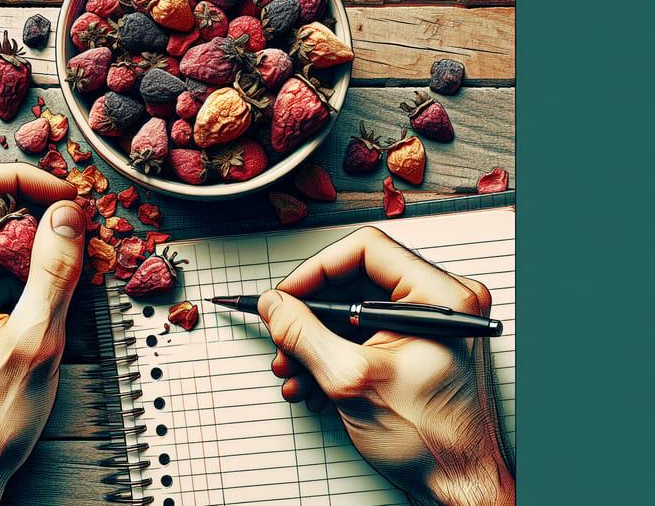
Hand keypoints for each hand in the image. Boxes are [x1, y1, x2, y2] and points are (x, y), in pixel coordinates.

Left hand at [0, 163, 84, 504]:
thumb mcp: (37, 342)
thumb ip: (54, 271)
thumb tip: (68, 216)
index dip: (21, 178)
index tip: (64, 197)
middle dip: (31, 203)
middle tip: (75, 224)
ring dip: (28, 232)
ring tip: (68, 255)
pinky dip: (19, 258)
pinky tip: (47, 282)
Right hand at [258, 226, 514, 505]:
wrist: (458, 486)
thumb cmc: (434, 442)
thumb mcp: (351, 381)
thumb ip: (304, 335)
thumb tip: (275, 306)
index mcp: (439, 296)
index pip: (366, 250)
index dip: (316, 270)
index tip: (286, 295)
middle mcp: (439, 303)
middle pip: (355, 283)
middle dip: (310, 317)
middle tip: (283, 337)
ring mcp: (429, 326)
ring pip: (354, 314)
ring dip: (315, 343)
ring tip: (293, 370)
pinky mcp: (417, 348)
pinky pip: (365, 336)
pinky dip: (334, 357)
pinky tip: (312, 383)